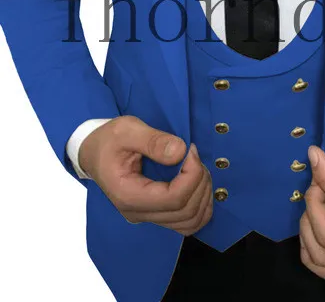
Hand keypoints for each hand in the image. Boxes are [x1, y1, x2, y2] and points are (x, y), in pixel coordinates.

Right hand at [79, 116, 212, 234]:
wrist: (94, 153)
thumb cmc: (108, 140)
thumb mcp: (126, 130)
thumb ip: (153, 140)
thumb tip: (180, 152)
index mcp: (128, 195)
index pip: (174, 198)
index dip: (192, 175)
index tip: (191, 150)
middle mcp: (138, 213)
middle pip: (186, 212)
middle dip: (200, 182)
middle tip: (194, 156)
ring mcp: (147, 216)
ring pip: (190, 221)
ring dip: (203, 195)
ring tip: (196, 168)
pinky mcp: (155, 214)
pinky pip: (186, 222)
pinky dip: (201, 205)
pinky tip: (197, 182)